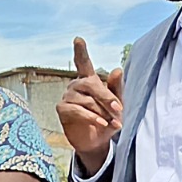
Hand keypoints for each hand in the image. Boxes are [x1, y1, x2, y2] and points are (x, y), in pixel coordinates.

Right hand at [57, 37, 124, 173]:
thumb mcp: (116, 105)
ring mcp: (67, 96)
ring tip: (110, 121)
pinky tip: (101, 123)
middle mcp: (76, 85)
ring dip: (101, 112)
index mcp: (89, 80)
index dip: (80, 51)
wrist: (96, 142)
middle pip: (91, 84)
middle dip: (106, 97)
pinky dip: (92, 117)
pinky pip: (78, 110)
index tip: (78, 39)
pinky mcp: (62, 109)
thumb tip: (117, 69)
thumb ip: (117, 89)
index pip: (83, 63)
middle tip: (119, 108)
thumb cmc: (107, 119)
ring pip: (87, 100)